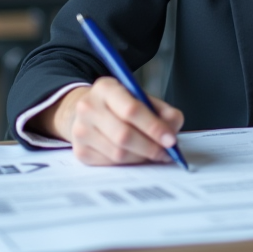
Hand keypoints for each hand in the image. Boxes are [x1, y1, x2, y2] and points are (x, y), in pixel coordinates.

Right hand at [34, 77, 184, 165]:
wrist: (89, 111)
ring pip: (118, 153)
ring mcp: (81, 130)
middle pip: (123, 135)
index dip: (154, 127)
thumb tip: (172, 129)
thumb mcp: (142, 98)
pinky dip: (129, 163)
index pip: (131, 110)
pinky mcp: (80, 151)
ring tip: (154, 153)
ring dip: (141, 157)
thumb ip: (163, 111)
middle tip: (166, 152)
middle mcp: (88, 107)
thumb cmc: (120, 105)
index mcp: (106, 88)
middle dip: (150, 147)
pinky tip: (136, 155)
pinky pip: (110, 164)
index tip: (170, 140)